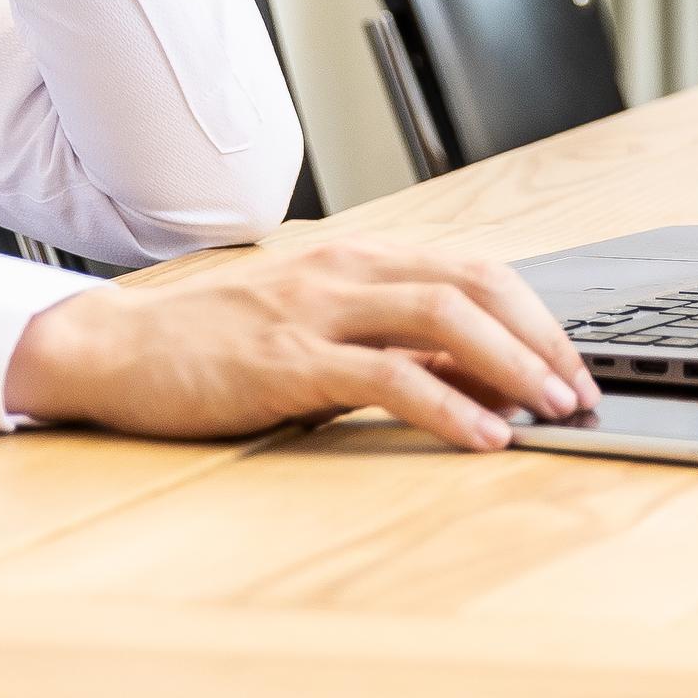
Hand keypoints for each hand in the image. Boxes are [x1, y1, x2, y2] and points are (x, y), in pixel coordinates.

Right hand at [2, 237, 599, 451]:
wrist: (116, 349)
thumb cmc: (212, 346)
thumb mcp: (311, 331)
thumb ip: (385, 345)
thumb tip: (473, 380)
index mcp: (355, 261)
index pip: (471, 269)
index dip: (534, 312)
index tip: (573, 359)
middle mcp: (345, 272)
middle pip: (473, 285)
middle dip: (541, 336)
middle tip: (581, 387)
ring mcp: (317, 312)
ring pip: (443, 320)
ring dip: (512, 365)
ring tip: (552, 408)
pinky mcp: (289, 362)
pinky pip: (388, 377)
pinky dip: (448, 406)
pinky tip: (483, 436)